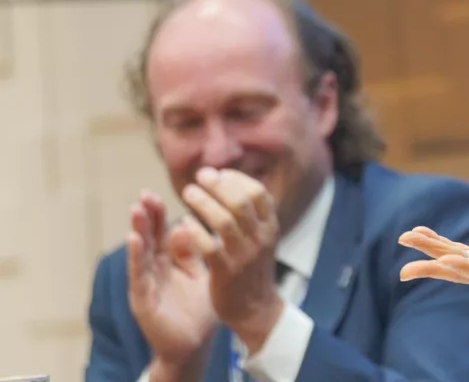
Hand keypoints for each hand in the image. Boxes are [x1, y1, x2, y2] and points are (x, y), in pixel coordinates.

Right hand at [127, 192, 216, 379]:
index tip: (159, 192)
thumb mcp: (199, 275)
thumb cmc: (197, 309)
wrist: (195, 344)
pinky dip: (136, 257)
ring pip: (141, 253)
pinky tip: (135, 239)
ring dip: (138, 230)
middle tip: (145, 194)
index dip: (161, 214)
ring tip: (136, 209)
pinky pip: (140, 275)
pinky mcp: (143, 299)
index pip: (164, 232)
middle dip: (147, 216)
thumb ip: (192, 252)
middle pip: (150, 238)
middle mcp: (155, 269)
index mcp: (170, 262)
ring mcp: (147, 283)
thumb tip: (185, 223)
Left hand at [182, 167, 282, 353]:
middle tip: (200, 176)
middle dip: (218, 185)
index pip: (258, 192)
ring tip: (188, 193)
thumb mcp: (260, 238)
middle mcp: (260, 239)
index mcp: (270, 227)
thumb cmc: (252, 268)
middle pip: (241, 202)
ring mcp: (244, 256)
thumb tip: (228, 181)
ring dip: (203, 203)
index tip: (218, 173)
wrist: (256, 309)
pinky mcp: (226, 273)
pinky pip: (208, 247)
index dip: (236, 178)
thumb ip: (249, 214)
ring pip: (224, 221)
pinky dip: (194, 231)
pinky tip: (183, 223)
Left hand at [398, 220, 468, 290]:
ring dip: (430, 250)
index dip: (466, 268)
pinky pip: (456, 250)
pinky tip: (422, 233)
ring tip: (406, 238)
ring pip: (453, 259)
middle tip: (406, 266)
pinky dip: (438, 242)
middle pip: (460, 270)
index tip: (445, 262)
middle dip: (433, 265)